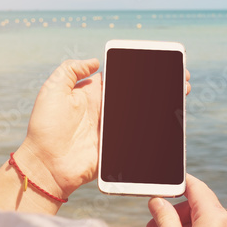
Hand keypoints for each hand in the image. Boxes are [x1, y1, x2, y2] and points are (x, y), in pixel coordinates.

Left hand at [19, 59, 191, 198]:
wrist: (44, 165)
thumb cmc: (45, 127)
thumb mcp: (52, 90)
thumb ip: (70, 70)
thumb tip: (94, 61)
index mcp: (93, 94)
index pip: (122, 79)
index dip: (141, 71)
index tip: (161, 63)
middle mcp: (106, 111)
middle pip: (139, 96)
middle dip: (161, 86)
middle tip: (181, 79)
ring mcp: (114, 131)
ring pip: (144, 116)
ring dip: (164, 105)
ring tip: (182, 94)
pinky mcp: (118, 149)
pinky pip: (140, 138)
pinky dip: (156, 131)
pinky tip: (172, 120)